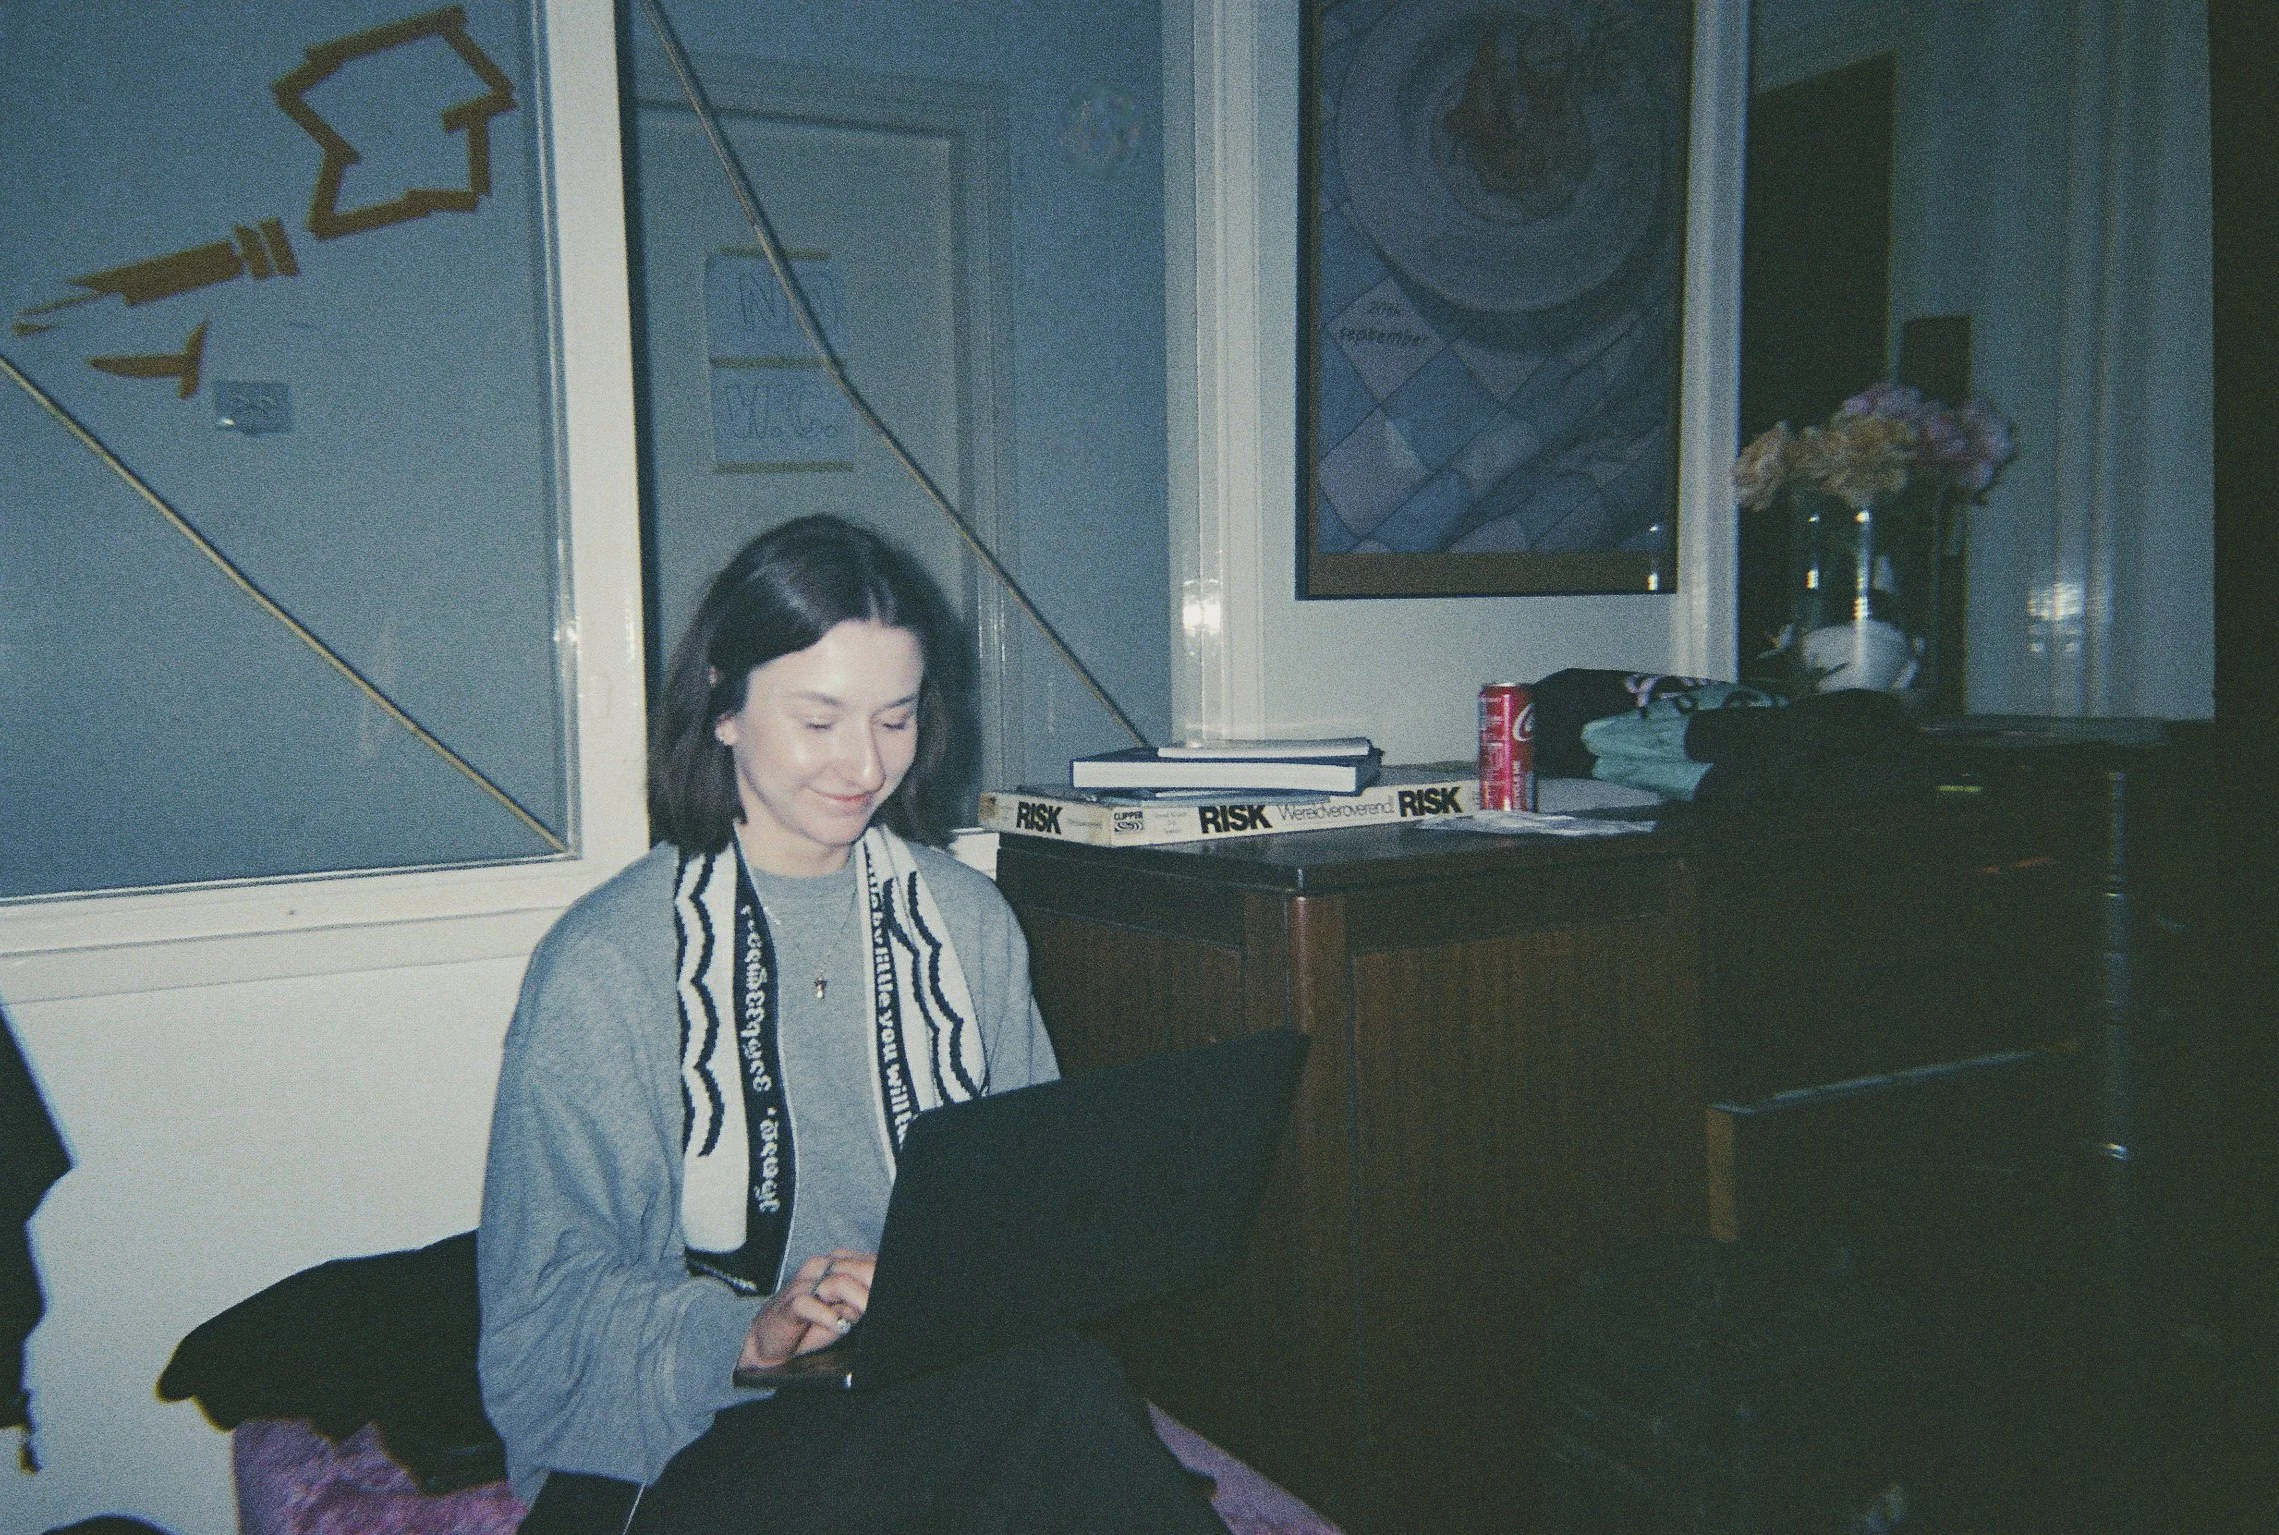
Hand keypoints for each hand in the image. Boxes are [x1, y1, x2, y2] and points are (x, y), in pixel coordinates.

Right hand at [738, 1248, 874, 1370]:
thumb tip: (883, 1299)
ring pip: (839, 1282)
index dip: (882, 1276)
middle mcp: (820, 1269)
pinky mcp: (790, 1303)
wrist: (771, 1340)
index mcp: (836, 1265)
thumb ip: (861, 1302)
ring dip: (858, 1300)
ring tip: (865, 1314)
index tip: (896, 1291)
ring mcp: (804, 1284)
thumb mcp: (844, 1313)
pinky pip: (809, 1304)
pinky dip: (827, 1317)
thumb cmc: (810, 1325)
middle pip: (857, 1269)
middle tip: (883, 1304)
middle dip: (874, 1286)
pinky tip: (837, 1326)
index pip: (867, 1262)